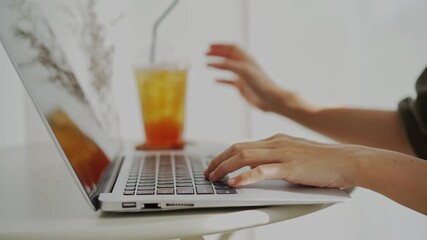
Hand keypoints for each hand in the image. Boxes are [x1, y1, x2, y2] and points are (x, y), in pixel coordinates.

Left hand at [204, 133, 358, 187]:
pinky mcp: (290, 167)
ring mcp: (282, 153)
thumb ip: (278, 159)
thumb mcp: (296, 154)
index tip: (214, 165)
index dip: (224, 155)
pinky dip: (245, 177)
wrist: (348, 160)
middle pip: (237, 148)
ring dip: (225, 168)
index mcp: (276, 139)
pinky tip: (234, 184)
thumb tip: (260, 169)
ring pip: (244, 157)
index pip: (242, 145)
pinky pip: (262, 171)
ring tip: (214, 178)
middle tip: (207, 173)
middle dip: (218, 161)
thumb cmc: (325, 161)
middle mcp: (276, 143)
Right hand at [206, 44, 284, 112]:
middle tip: (205, 54)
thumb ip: (228, 65)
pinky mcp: (242, 87)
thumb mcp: (243, 71)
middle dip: (217, 53)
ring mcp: (243, 76)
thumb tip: (211, 63)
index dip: (221, 46)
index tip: (209, 46)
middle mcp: (244, 66)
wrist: (271, 100)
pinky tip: (214, 80)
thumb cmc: (261, 84)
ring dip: (217, 65)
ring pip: (227, 68)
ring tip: (206, 64)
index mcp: (247, 59)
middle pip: (228, 56)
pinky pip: (229, 81)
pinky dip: (221, 79)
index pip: (232, 48)